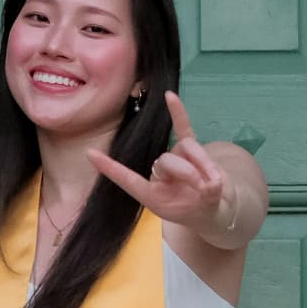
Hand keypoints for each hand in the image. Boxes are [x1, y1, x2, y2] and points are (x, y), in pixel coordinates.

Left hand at [87, 93, 233, 229]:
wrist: (216, 208)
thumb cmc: (200, 211)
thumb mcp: (202, 209)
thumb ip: (204, 191)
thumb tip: (211, 177)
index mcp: (151, 194)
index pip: (127, 179)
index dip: (110, 168)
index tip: (90, 154)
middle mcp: (158, 172)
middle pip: (165, 160)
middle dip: (187, 173)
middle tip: (203, 190)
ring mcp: (173, 157)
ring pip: (183, 148)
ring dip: (202, 163)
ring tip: (213, 183)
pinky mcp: (189, 148)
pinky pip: (182, 128)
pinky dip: (177, 113)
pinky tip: (169, 96)